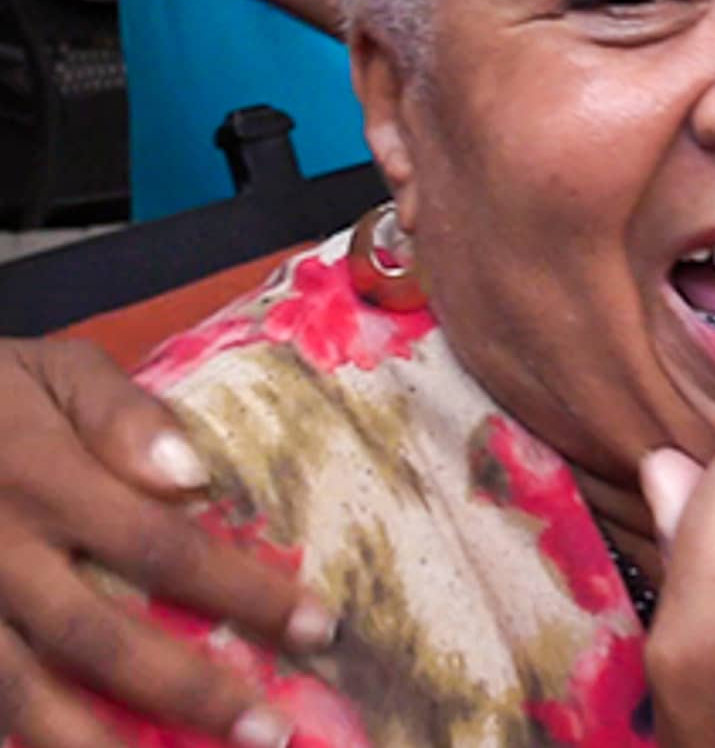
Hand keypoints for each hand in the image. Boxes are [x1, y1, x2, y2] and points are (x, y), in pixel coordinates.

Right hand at [0, 338, 332, 747]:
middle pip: (100, 640)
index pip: (160, 547)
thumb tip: (193, 473)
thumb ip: (123, 415)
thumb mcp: (54, 373)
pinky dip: (36, 739)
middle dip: (190, 693)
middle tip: (272, 732)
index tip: (316, 628)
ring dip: (105, 745)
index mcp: (42, 482)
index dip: (240, 593)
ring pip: (28, 697)